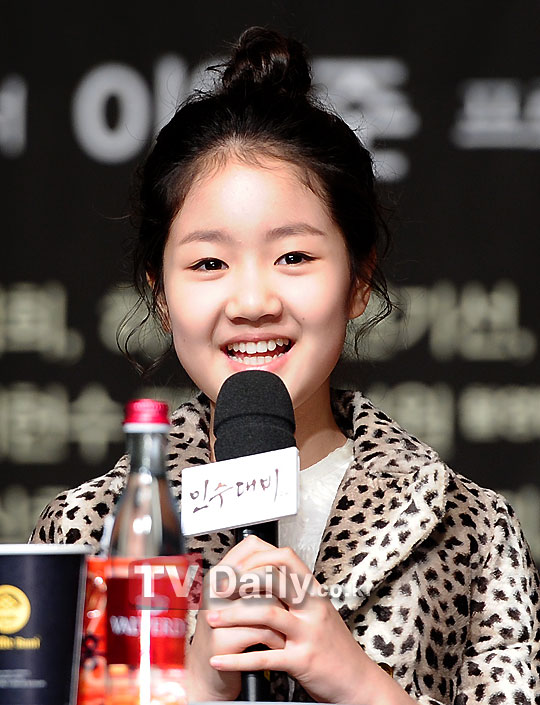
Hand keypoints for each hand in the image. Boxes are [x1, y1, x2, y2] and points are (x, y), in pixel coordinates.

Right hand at [186, 537, 285, 701]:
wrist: (206, 675)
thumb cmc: (225, 636)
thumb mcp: (236, 602)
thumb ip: (253, 581)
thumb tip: (284, 564)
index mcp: (219, 575)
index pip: (252, 547)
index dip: (274, 560)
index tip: (284, 578)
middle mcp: (215, 589)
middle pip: (264, 575)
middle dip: (284, 594)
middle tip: (290, 605)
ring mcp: (217, 613)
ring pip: (267, 603)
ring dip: (284, 620)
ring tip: (286, 628)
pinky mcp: (223, 639)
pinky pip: (264, 631)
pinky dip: (278, 640)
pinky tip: (278, 644)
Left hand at [204, 534, 416, 704]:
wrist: (358, 681)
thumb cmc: (333, 645)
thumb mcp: (317, 611)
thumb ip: (294, 594)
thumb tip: (263, 574)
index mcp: (313, 593)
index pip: (285, 559)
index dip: (257, 558)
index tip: (236, 567)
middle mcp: (312, 608)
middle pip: (274, 579)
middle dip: (240, 581)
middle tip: (219, 588)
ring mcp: (308, 633)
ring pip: (266, 614)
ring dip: (232, 615)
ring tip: (211, 619)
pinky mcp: (302, 661)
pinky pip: (264, 657)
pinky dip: (237, 660)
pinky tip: (219, 660)